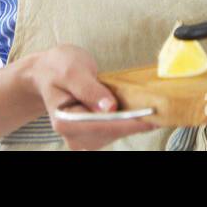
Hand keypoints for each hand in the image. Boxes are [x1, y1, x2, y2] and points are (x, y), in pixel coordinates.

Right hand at [29, 44, 157, 149]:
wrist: (47, 73)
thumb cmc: (58, 68)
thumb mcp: (72, 70)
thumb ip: (89, 89)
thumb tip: (110, 107)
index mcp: (65, 121)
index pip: (100, 126)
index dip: (127, 122)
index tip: (151, 116)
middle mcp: (72, 136)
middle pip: (110, 133)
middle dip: (134, 122)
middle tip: (159, 108)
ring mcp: (82, 138)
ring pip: (115, 134)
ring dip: (133, 122)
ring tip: (149, 107)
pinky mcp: (92, 135)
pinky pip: (115, 131)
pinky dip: (129, 121)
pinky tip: (139, 110)